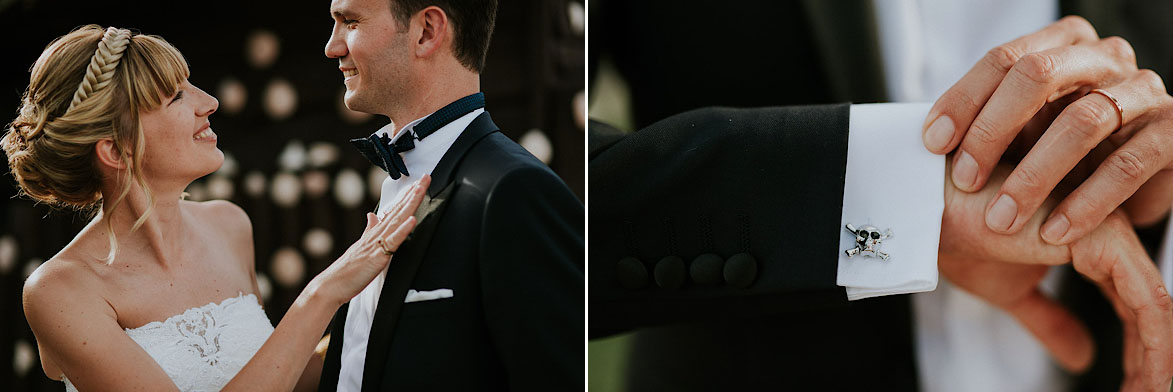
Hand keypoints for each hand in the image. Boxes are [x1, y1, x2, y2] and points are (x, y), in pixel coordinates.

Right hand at [311, 175, 429, 304]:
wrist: (331, 284)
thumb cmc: (347, 269)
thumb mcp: (361, 245)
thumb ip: (369, 230)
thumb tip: (372, 216)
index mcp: (375, 232)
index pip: (394, 209)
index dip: (407, 196)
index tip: (418, 183)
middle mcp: (376, 234)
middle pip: (399, 210)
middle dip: (413, 193)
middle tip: (426, 177)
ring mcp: (377, 244)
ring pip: (397, 220)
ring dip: (410, 204)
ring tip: (420, 190)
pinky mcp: (378, 256)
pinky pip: (393, 242)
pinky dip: (403, 230)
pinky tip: (413, 220)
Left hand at [924, 15, 1172, 244]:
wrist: (1132, 184)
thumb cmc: (1061, 151)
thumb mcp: (1021, 131)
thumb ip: (982, 124)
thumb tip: (924, 140)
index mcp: (1060, 46)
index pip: (1004, 59)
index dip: (964, 100)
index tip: (932, 144)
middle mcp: (1104, 58)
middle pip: (1039, 75)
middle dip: (992, 130)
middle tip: (963, 181)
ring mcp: (1143, 91)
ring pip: (1083, 120)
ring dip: (1035, 176)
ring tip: (1002, 219)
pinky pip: (1127, 164)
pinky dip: (1086, 202)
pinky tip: (1055, 233)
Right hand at [940, 162, 1172, 388]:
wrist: (930, 215)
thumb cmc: (959, 237)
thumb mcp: (1012, 294)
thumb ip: (1050, 321)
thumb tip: (1083, 357)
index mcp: (1087, 242)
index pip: (1130, 301)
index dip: (1138, 347)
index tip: (1133, 387)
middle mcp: (1106, 231)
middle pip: (1147, 305)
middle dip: (1152, 357)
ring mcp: (1108, 231)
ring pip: (1154, 305)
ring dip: (1155, 357)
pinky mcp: (1104, 239)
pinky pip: (1146, 300)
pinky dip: (1153, 342)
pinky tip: (1146, 375)